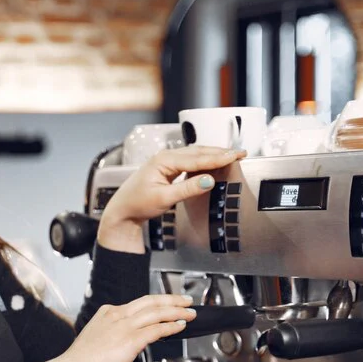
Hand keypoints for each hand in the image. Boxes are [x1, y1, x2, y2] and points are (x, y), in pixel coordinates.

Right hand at [32, 294, 195, 361]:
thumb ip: (112, 334)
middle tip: (186, 299)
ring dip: (177, 311)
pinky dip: (172, 326)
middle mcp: (118, 315)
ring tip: (190, 312)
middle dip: (171, 300)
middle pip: (151, 301)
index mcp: (108, 312)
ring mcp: (126, 326)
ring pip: (157, 312)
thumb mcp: (96, 337)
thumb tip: (125, 340)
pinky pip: (158, 329)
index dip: (156, 302)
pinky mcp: (132, 339)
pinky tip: (181, 326)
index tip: (166, 304)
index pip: (138, 304)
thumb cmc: (81, 360)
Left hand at [98, 146, 245, 251]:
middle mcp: (165, 156)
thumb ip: (188, 189)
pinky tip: (213, 162)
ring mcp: (166, 161)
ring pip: (195, 154)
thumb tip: (209, 180)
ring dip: (213, 155)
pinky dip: (204, 160)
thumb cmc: (137, 203)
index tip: (235, 156)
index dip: (218, 157)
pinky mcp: (168, 167)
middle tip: (240, 153)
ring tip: (232, 155)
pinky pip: (190, 160)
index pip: (197, 157)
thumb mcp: (164, 198)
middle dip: (220, 152)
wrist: (122, 210)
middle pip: (198, 152)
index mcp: (164, 160)